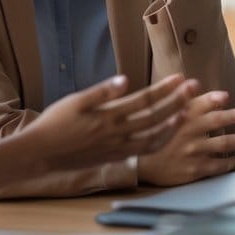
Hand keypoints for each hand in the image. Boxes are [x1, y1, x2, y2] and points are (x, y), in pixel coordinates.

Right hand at [28, 74, 196, 172]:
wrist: (40, 154)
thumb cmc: (54, 123)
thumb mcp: (75, 101)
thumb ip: (102, 92)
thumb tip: (125, 80)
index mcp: (108, 117)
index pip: (144, 100)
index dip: (165, 89)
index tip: (181, 78)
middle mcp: (117, 134)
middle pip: (156, 117)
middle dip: (178, 101)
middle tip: (194, 88)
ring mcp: (118, 148)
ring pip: (154, 138)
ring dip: (174, 124)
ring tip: (188, 111)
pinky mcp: (115, 157)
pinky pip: (144, 150)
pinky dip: (160, 141)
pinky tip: (168, 133)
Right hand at [138, 89, 234, 185]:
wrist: (141, 166)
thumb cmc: (156, 137)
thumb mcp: (164, 116)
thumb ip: (181, 102)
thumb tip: (195, 84)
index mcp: (180, 116)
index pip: (200, 103)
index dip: (214, 99)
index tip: (226, 97)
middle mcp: (188, 132)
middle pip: (215, 121)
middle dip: (233, 116)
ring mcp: (192, 151)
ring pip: (223, 143)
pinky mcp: (195, 169)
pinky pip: (219, 165)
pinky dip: (231, 161)